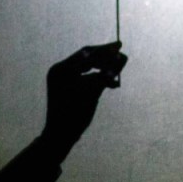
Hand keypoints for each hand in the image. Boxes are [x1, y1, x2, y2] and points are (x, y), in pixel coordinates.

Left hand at [42, 42, 126, 156]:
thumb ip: (107, 74)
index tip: (120, 46)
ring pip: (86, 68)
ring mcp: (62, 78)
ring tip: (117, 71)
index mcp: (62, 69)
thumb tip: (122, 57)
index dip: (105, 50)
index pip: (87, 53)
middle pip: (86, 58)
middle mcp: (60, 70)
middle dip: (105, 57)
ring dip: (102, 68)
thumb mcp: (93, 93)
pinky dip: (96, 78)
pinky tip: (110, 82)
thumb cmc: (75, 114)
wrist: (60, 135)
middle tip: (121, 55)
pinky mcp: (66, 85)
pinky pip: (84, 76)